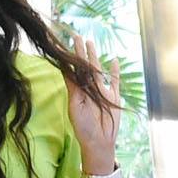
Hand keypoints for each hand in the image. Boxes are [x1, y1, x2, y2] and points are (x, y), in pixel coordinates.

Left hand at [64, 46, 121, 177]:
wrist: (100, 142)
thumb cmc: (84, 128)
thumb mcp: (75, 107)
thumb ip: (74, 88)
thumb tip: (68, 71)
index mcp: (77, 91)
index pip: (72, 70)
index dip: (68, 57)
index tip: (62, 44)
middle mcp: (88, 89)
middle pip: (84, 66)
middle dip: (80, 51)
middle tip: (76, 35)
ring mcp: (101, 92)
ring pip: (97, 70)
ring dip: (94, 56)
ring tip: (90, 42)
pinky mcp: (113, 97)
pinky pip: (114, 81)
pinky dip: (114, 71)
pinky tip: (113, 59)